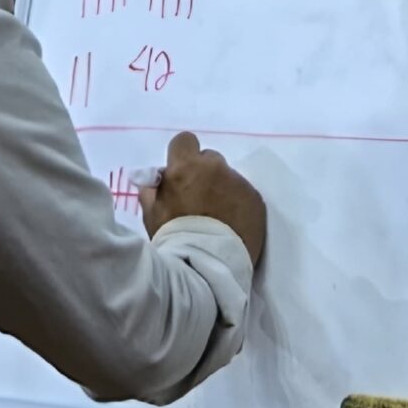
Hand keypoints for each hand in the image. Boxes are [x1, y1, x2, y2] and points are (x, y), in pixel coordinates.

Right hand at [138, 131, 267, 267]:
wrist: (206, 267)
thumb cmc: (174, 239)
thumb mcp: (151, 214)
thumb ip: (153, 190)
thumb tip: (157, 179)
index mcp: (185, 167)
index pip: (185, 141)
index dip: (182, 156)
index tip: (182, 174)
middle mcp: (215, 168)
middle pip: (210, 159)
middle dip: (204, 174)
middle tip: (199, 199)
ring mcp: (239, 183)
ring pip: (229, 178)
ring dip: (222, 190)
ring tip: (218, 217)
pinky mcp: (256, 200)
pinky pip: (245, 194)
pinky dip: (239, 205)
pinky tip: (233, 225)